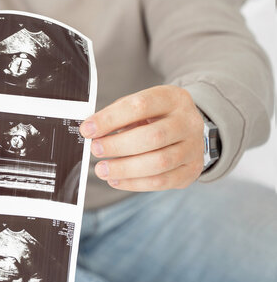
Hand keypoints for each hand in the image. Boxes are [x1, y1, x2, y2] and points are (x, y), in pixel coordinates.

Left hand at [80, 85, 204, 190]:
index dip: (110, 119)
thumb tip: (90, 130)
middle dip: (118, 145)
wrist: (186, 130)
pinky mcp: (192, 170)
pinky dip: (134, 183)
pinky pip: (161, 181)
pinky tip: (116, 180)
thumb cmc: (155, 117)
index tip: (87, 129)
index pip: (140, 106)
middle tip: (95, 150)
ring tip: (102, 170)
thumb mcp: (139, 107)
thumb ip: (117, 116)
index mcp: (173, 98)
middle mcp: (188, 122)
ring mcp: (194, 148)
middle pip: (153, 137)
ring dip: (125, 168)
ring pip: (159, 162)